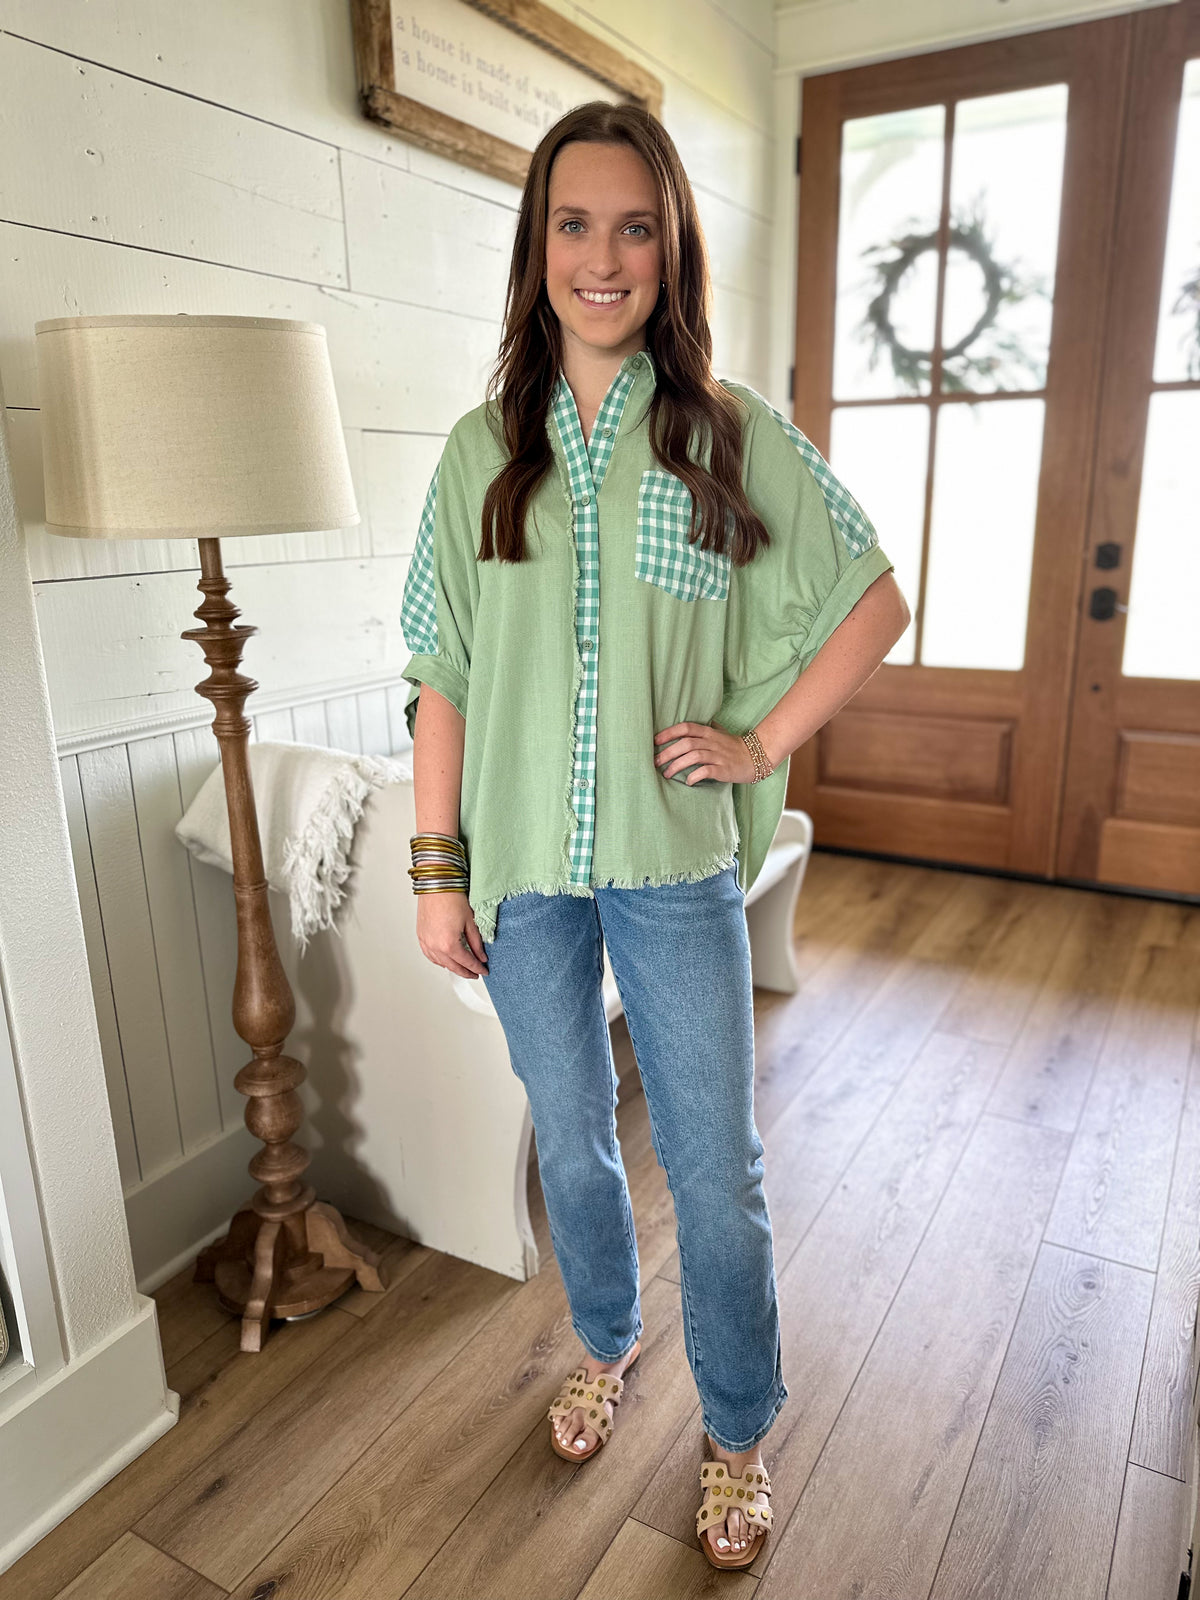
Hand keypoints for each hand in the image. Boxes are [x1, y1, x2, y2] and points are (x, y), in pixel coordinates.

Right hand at [416, 891, 488, 978]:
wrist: (437, 884)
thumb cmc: (451, 898)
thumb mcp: (470, 922)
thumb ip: (476, 943)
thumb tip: (481, 955)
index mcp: (449, 944)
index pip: (467, 962)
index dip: (477, 968)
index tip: (483, 970)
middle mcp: (435, 946)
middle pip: (453, 966)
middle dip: (465, 971)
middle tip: (474, 973)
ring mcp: (426, 942)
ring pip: (441, 963)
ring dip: (452, 967)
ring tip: (462, 968)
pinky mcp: (421, 936)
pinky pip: (430, 955)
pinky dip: (439, 960)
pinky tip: (445, 960)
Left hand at [653, 721, 769, 784]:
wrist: (756, 757)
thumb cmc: (734, 746)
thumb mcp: (720, 733)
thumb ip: (706, 728)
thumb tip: (688, 726)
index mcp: (709, 732)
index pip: (686, 728)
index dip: (669, 733)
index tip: (655, 741)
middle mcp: (712, 742)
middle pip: (686, 743)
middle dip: (667, 752)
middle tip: (655, 762)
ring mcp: (718, 755)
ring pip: (694, 756)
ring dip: (677, 765)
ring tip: (667, 774)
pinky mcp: (724, 769)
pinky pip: (706, 771)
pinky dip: (695, 776)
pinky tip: (688, 781)